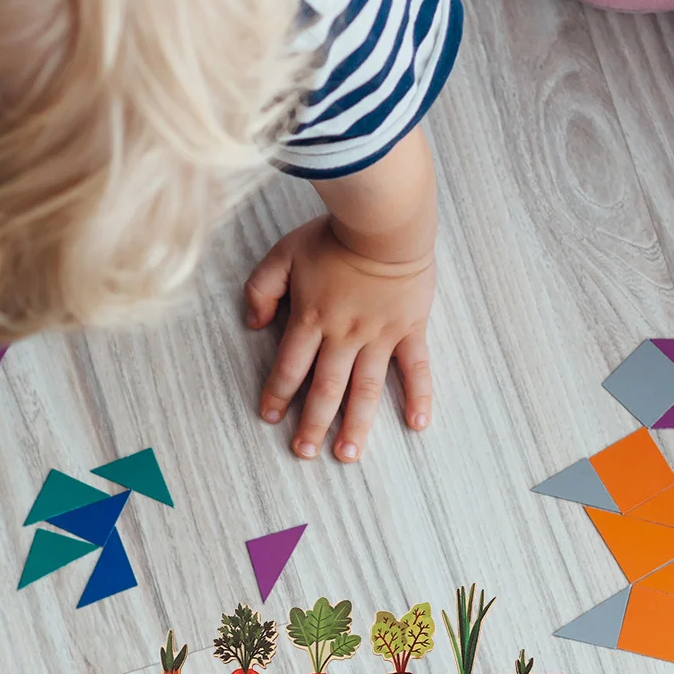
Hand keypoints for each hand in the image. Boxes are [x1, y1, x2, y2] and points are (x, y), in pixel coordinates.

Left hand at [246, 217, 433, 461]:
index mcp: (312, 319)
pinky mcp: (410, 329)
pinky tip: (417, 425)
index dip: (277, 394)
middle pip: (325, 388)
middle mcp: (345, 335)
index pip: (289, 367)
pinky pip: (417, 368)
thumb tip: (253, 325)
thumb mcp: (284, 252)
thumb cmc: (334, 234)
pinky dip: (420, 396)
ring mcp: (380, 336)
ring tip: (347, 454)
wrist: (384, 218)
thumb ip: (261, 289)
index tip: (270, 417)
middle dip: (313, 424)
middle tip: (304, 453)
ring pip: (365, 389)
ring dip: (356, 425)